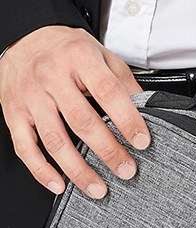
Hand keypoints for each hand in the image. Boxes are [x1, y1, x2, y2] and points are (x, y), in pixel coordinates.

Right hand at [0, 26, 150, 197]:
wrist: (23, 35)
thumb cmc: (65, 49)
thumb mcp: (100, 54)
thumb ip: (123, 81)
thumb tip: (145, 109)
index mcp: (79, 58)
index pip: (108, 92)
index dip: (127, 120)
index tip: (142, 142)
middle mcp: (52, 76)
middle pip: (82, 121)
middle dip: (108, 152)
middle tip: (126, 170)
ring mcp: (31, 96)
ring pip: (55, 141)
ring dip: (78, 170)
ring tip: (98, 188)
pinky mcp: (14, 112)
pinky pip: (25, 147)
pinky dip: (42, 171)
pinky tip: (60, 184)